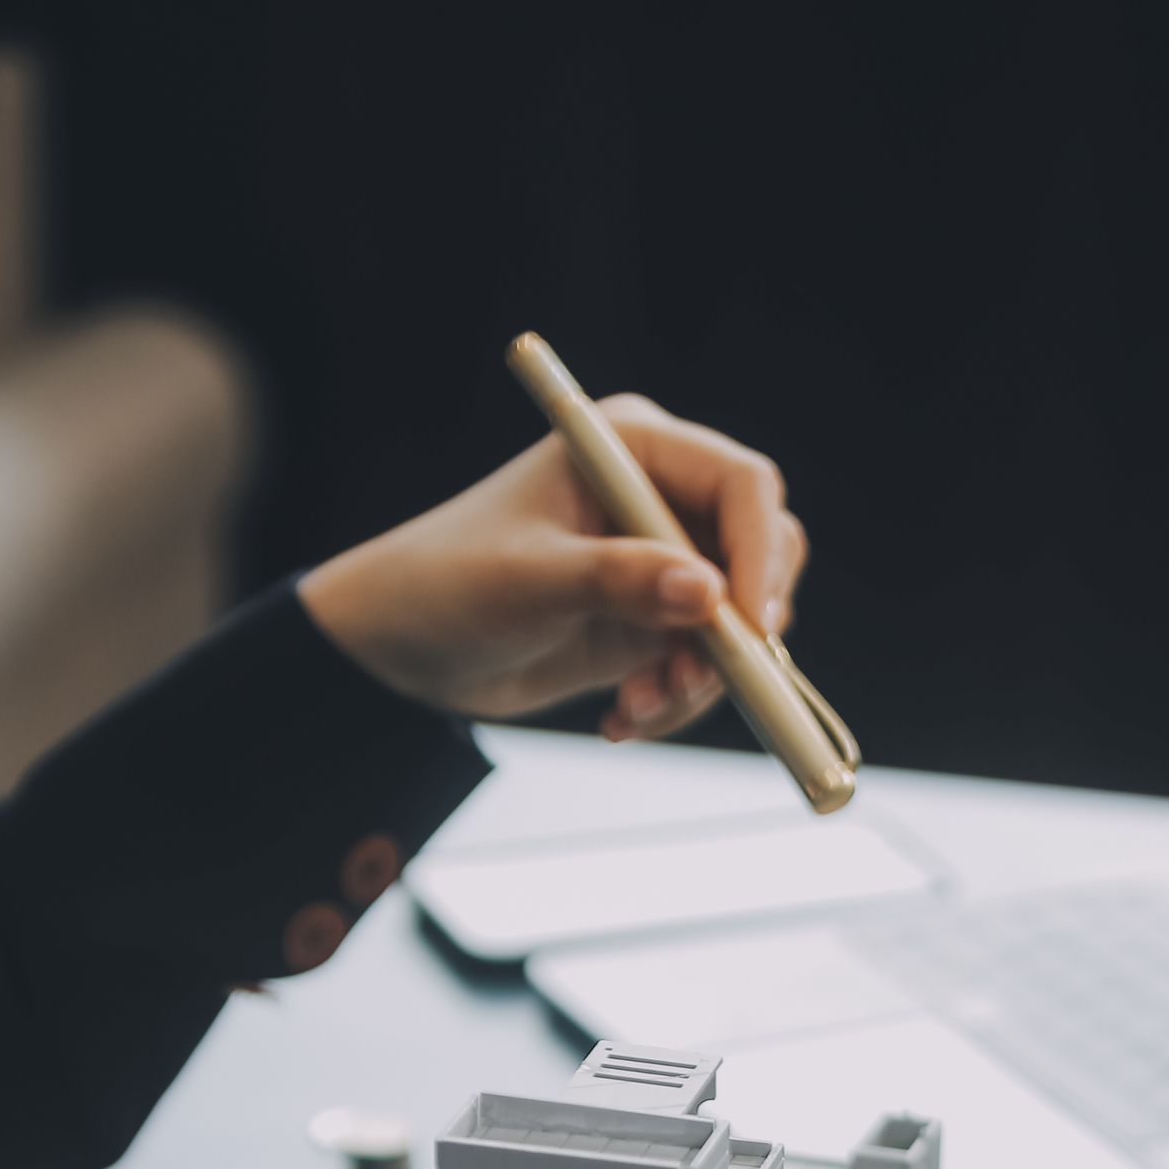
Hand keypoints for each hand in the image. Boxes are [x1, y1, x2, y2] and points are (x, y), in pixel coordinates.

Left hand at [298, 396, 809, 739]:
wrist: (406, 645)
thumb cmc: (448, 583)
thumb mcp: (529, 582)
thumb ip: (617, 581)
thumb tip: (708, 595)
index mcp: (632, 448)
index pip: (742, 486)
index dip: (760, 554)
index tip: (752, 628)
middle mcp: (659, 497)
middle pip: (763, 551)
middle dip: (742, 628)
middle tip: (696, 680)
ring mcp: (662, 561)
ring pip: (740, 621)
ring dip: (703, 677)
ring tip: (636, 709)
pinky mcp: (653, 619)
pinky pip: (706, 664)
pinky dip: (676, 699)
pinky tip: (620, 720)